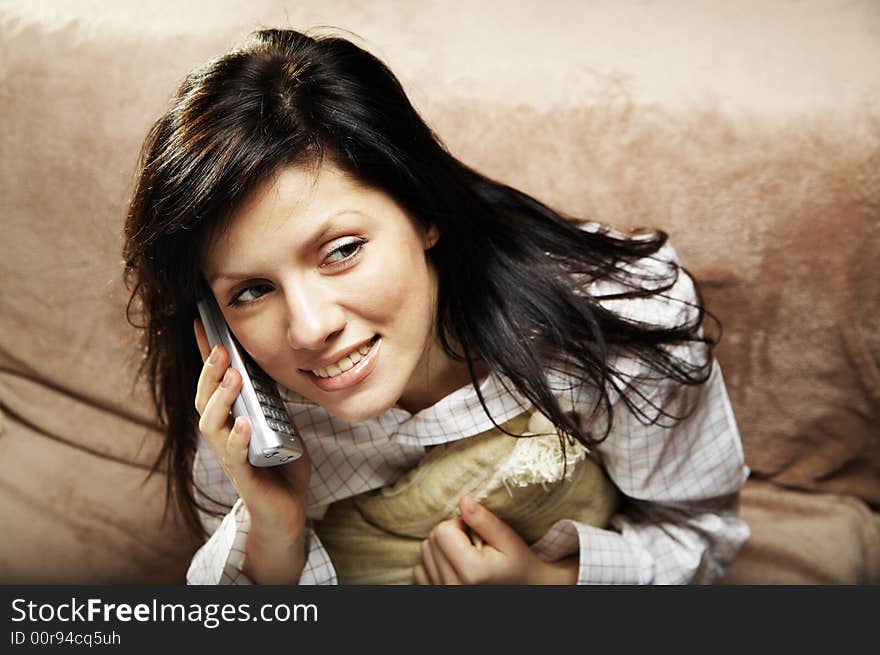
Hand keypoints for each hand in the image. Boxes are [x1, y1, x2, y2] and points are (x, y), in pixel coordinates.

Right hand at [194, 318, 310, 583]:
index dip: (206, 355)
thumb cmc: (282, 468)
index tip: (201, 322)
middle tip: (220, 347)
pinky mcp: (245, 479)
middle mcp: (225, 436)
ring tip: (234, 377)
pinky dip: (238, 440)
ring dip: (222, 400)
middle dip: (211, 373)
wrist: (286, 513)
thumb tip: (275, 363)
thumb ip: (273, 400)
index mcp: (232, 419)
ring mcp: (232, 458)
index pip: (215, 383)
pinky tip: (244, 424)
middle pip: (206, 400)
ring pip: (213, 426)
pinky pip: (236, 458)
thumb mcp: (282, 424)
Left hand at [413, 495, 578, 584]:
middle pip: (431, 541)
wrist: (523, 589)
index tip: (476, 533)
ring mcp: (441, 592)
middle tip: (473, 545)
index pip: (442, 531)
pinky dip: (434, 564)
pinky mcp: (433, 594)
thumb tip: (463, 500)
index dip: (459, 524)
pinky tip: (454, 567)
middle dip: (450, 535)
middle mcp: (452, 586)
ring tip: (465, 556)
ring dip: (442, 548)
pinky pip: (419, 570)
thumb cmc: (517, 564)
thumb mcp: (508, 540)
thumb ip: (484, 520)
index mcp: (471, 572)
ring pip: (424, 553)